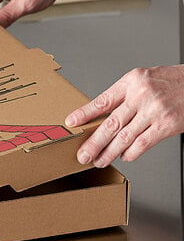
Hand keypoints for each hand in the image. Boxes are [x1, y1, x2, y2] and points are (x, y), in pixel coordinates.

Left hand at [65, 65, 183, 166]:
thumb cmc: (170, 81)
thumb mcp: (142, 79)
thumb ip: (123, 95)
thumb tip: (99, 116)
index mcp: (131, 82)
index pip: (102, 101)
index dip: (85, 113)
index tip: (71, 122)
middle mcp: (141, 96)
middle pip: (111, 124)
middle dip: (94, 142)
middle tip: (82, 155)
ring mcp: (155, 111)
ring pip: (125, 137)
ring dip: (109, 152)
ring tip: (99, 161)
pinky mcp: (167, 124)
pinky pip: (143, 143)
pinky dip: (131, 152)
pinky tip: (124, 156)